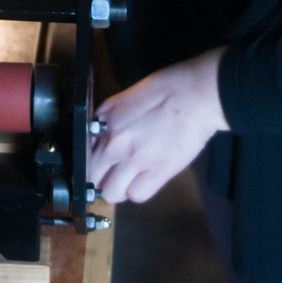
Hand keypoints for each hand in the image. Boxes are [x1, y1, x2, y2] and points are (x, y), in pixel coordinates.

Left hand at [87, 49, 227, 204]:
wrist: (197, 95)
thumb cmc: (168, 87)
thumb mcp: (126, 96)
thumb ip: (108, 115)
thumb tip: (99, 131)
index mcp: (107, 123)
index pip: (84, 153)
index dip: (92, 159)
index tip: (100, 162)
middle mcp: (116, 143)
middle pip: (94, 177)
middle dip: (101, 177)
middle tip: (113, 174)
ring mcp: (137, 159)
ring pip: (112, 193)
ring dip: (118, 189)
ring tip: (129, 180)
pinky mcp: (159, 171)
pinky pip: (137, 195)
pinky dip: (138, 192)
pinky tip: (144, 180)